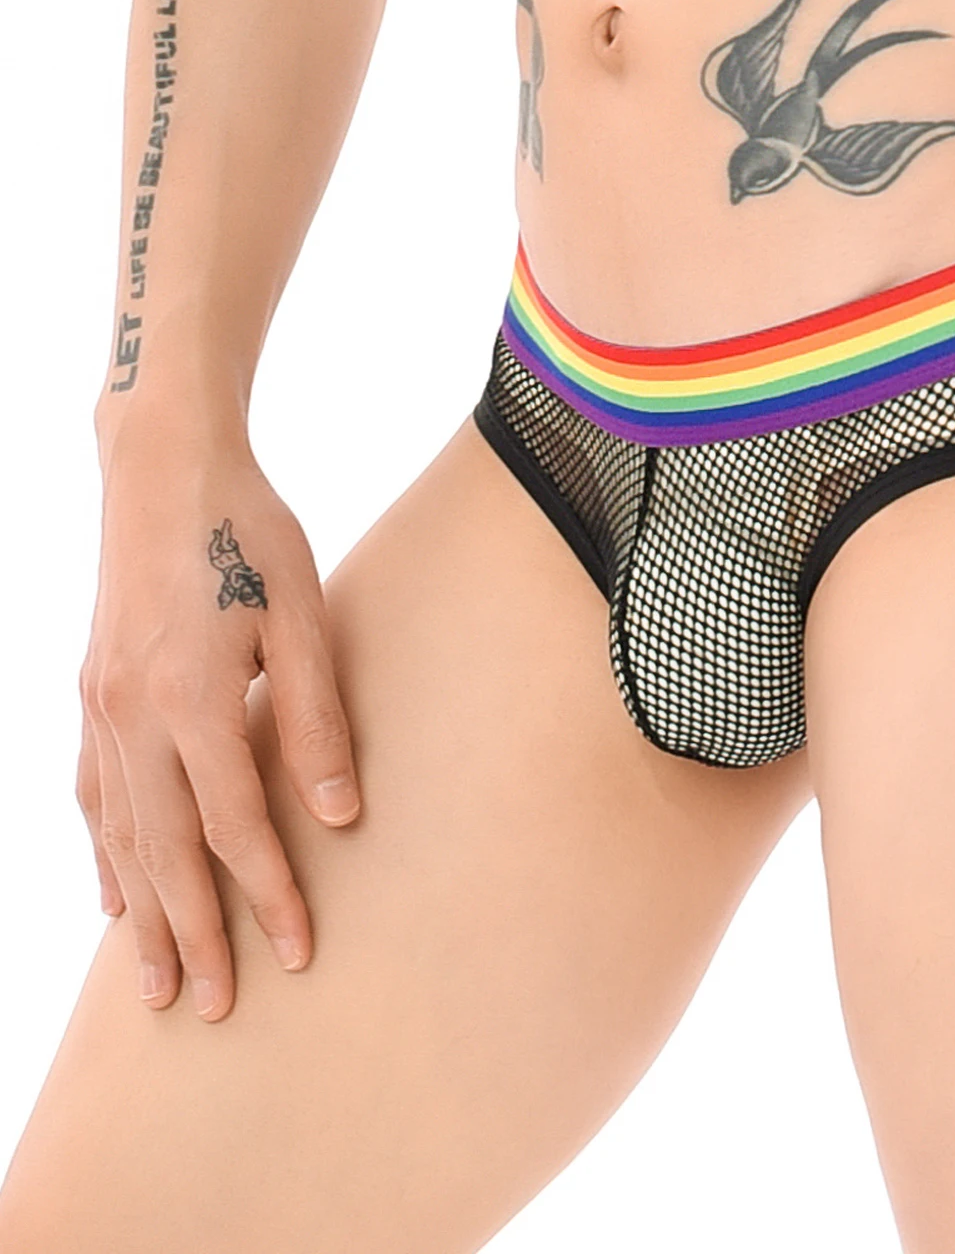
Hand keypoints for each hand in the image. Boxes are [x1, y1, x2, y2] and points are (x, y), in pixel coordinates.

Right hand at [77, 431, 360, 1020]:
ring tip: (157, 983)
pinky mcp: (89, 693)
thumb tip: (339, 817)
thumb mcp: (304, 617)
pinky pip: (92, 796)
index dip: (269, 896)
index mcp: (193, 700)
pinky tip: (113, 894)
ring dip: (142, 914)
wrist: (164, 471)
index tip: (298, 953)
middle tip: (217, 1009)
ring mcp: (100, 708)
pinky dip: (104, 854)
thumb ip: (317, 720)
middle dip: (196, 934)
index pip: (237, 828)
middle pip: (166, 852)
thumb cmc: (249, 536)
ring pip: (119, 836)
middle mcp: (133, 717)